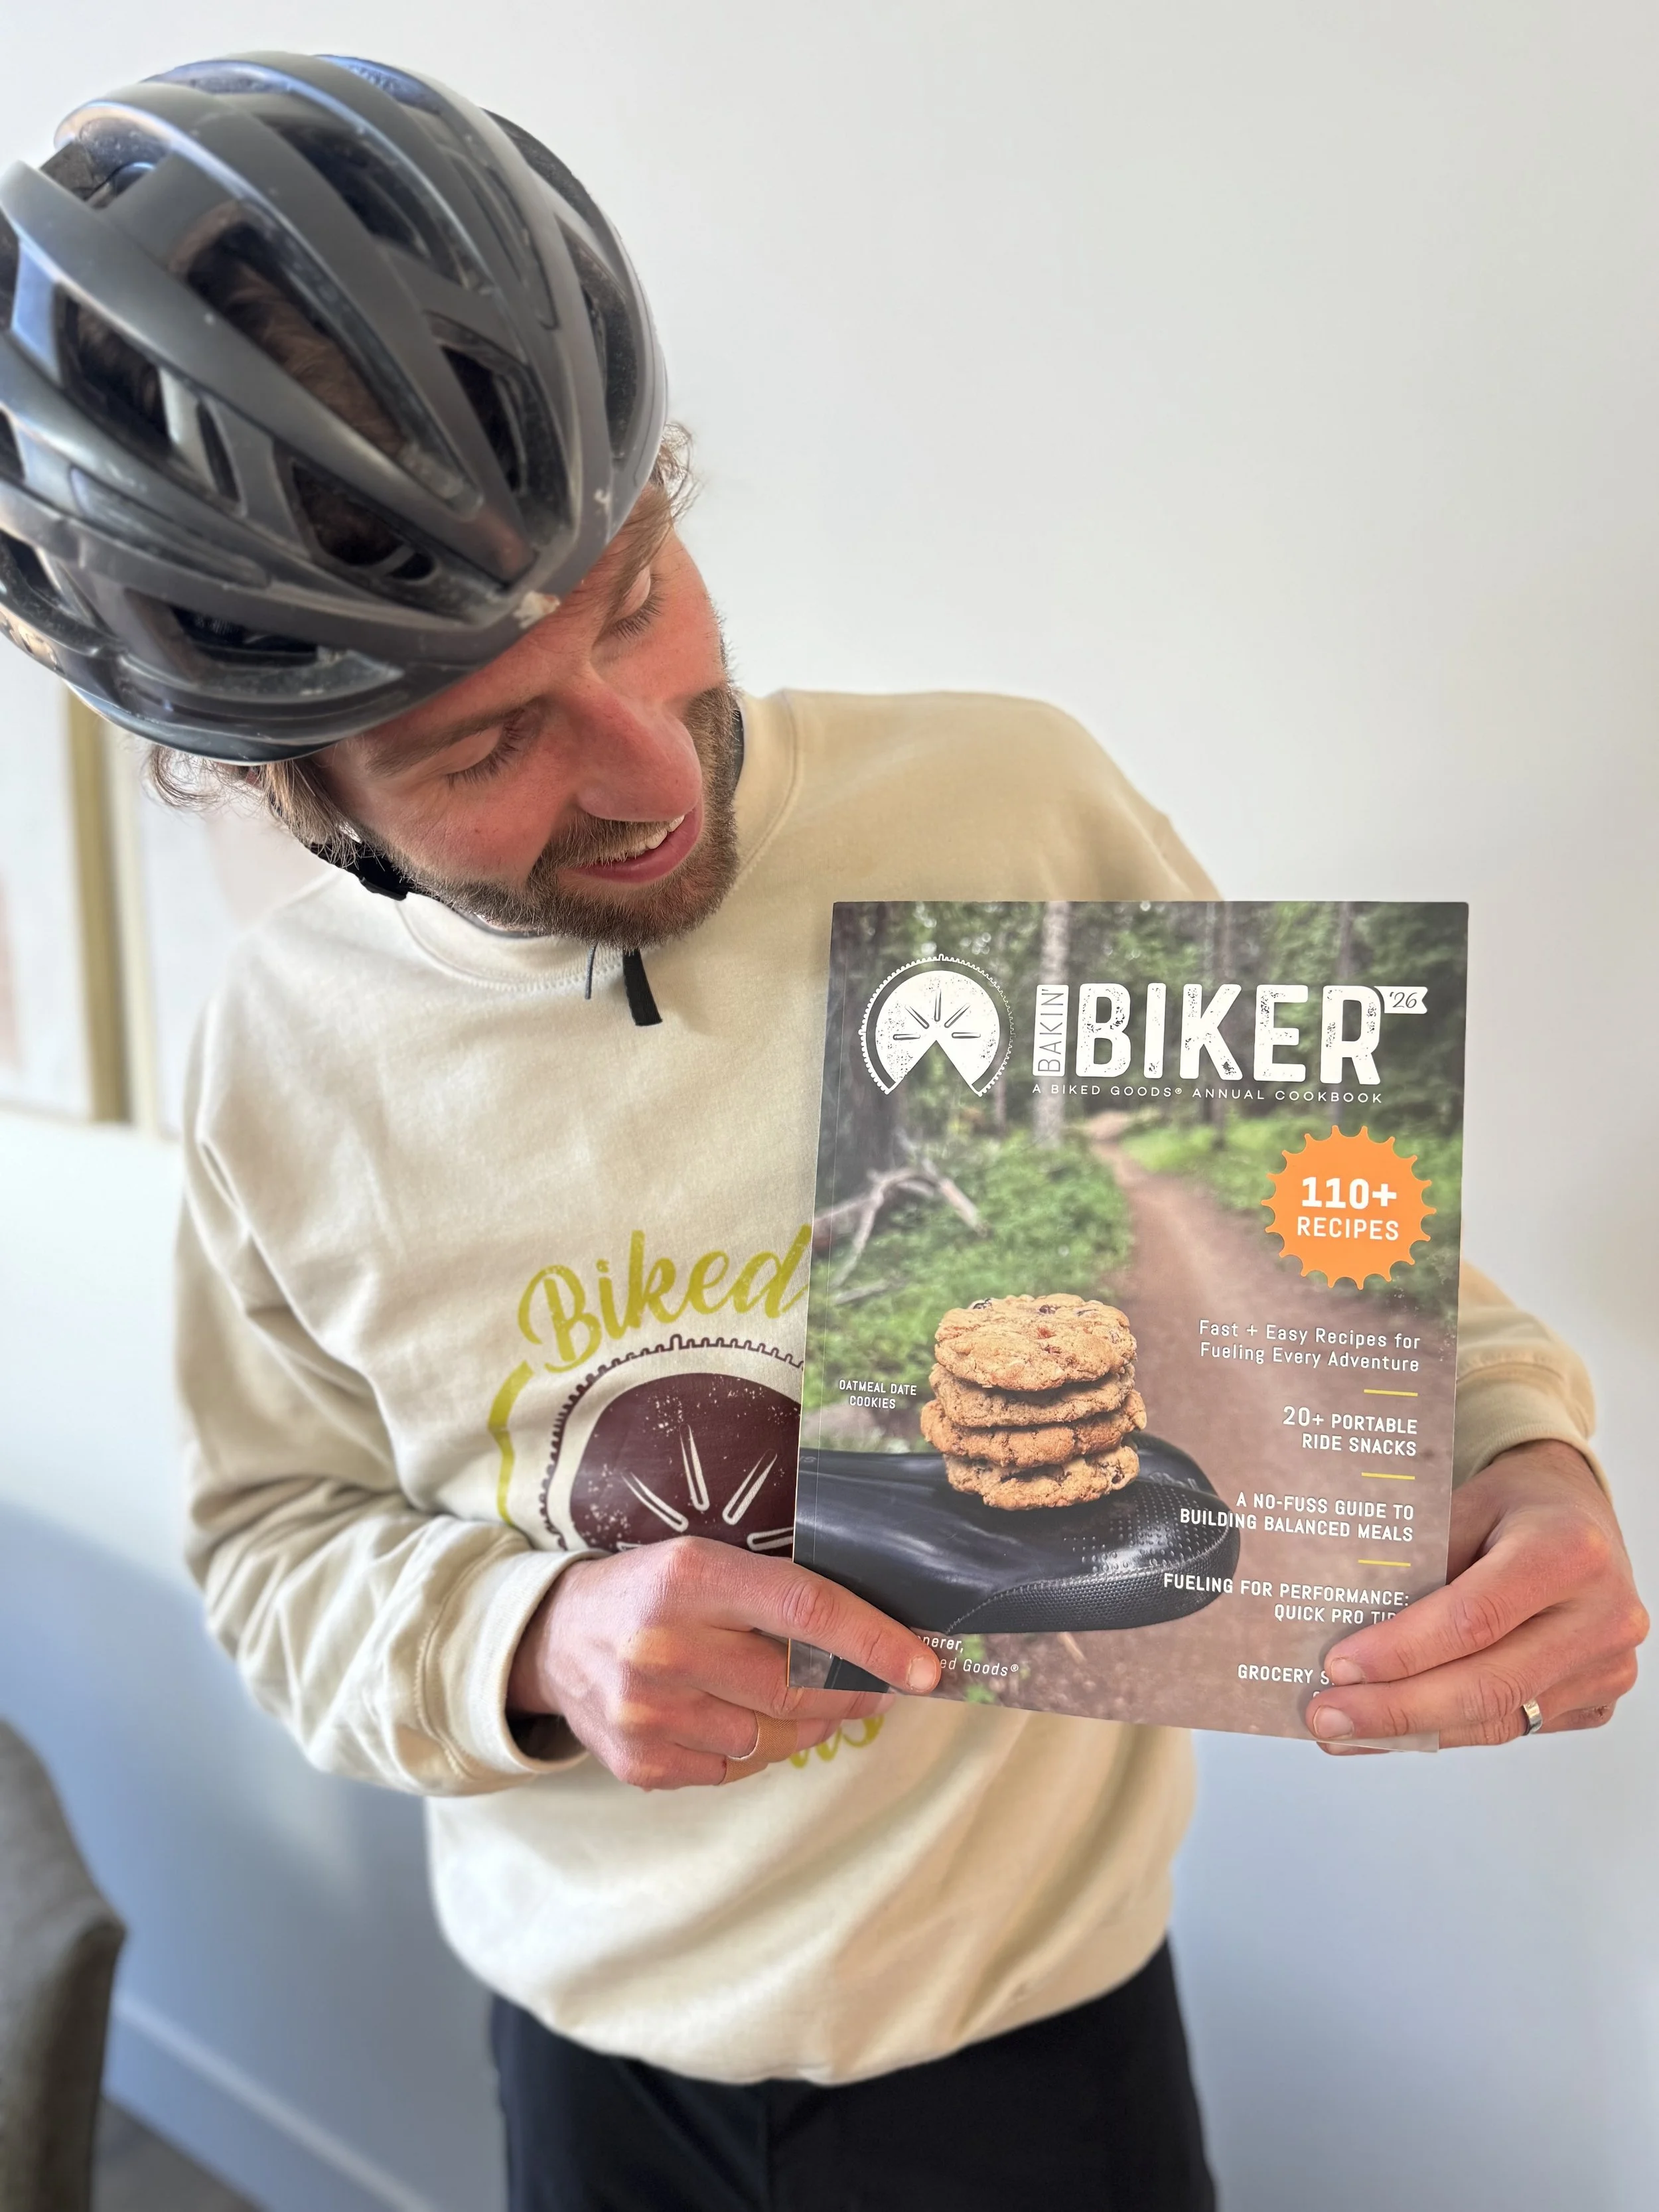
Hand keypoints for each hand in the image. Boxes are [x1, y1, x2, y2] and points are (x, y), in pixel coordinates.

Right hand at [507, 1537, 941, 1788]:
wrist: (553, 1639)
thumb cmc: (652, 1593)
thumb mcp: (708, 1564)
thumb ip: (780, 1596)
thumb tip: (876, 1641)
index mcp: (692, 1579)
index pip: (806, 1610)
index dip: (874, 1641)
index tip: (925, 1667)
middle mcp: (665, 1646)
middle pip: (795, 1685)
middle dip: (854, 1690)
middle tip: (881, 1687)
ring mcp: (650, 1713)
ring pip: (772, 1737)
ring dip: (810, 1722)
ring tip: (810, 1699)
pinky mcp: (641, 1764)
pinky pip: (735, 1770)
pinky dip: (757, 1748)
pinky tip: (744, 1717)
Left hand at [1306, 1440, 1647, 1750]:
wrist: (1582, 1516)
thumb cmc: (1516, 1507)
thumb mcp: (1465, 1505)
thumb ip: (1421, 1563)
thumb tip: (1348, 1631)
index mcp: (1569, 1551)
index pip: (1474, 1617)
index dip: (1403, 1650)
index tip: (1339, 1666)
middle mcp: (1602, 1616)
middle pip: (1489, 1684)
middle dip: (1397, 1709)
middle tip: (1327, 1718)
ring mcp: (1606, 1666)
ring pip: (1499, 1719)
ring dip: (1414, 1732)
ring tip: (1345, 1731)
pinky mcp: (1597, 1699)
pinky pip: (1513, 1726)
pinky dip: (1447, 1732)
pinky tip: (1394, 1730)